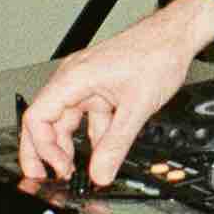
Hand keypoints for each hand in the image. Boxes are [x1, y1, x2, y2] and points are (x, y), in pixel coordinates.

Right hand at [16, 0, 213, 188]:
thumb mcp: (137, 107)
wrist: (176, 35)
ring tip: (74, 170)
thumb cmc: (157, 53)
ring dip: (69, 146)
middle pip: (44, 121)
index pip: (37, 117)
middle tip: (45, 177)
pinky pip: (86, 116)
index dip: (42, 148)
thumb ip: (116, 144)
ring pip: (65, 120)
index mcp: (73, 78)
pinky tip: (100, 153)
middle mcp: (73, 79)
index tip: (58, 169)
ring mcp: (86, 83)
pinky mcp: (100, 88)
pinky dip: (91, 136)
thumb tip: (101, 173)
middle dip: (43, 152)